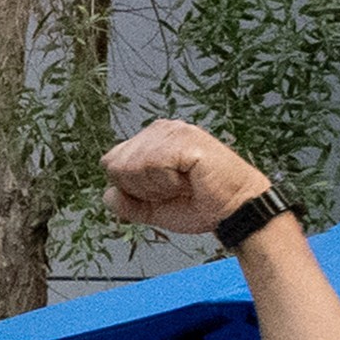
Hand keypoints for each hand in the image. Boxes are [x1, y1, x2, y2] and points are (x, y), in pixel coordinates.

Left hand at [101, 119, 269, 234]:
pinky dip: (166, 183)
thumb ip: (128, 204)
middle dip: (140, 189)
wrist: (232, 210)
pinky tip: (186, 181)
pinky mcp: (185, 139)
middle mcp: (161, 130)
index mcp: (151, 141)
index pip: (112, 162)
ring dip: (155, 187)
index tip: (157, 195)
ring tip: (180, 186)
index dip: (129, 188)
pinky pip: (153, 164)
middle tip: (172, 191)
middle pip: (118, 165)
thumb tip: (107, 194)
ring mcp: (174, 131)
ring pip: (134, 165)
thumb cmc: (200, 205)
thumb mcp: (153, 209)